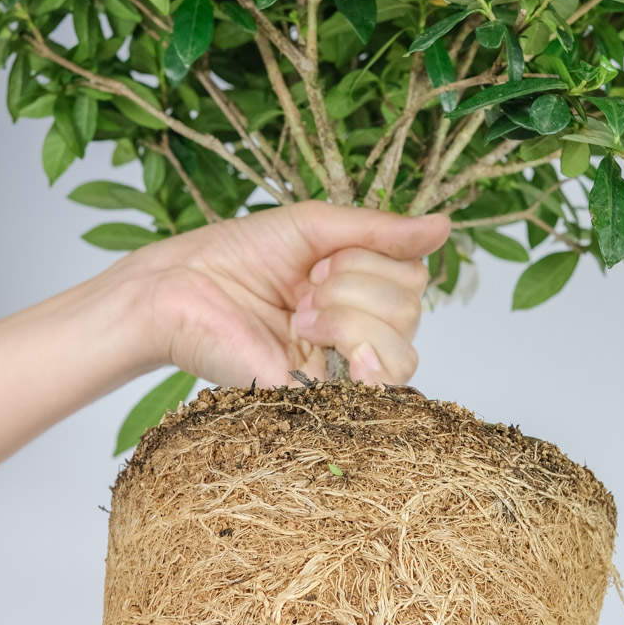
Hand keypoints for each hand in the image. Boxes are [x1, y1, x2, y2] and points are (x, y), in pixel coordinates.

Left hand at [133, 201, 450, 387]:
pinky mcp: (322, 398)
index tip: (317, 260)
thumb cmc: (234, 257)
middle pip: (412, 310)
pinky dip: (364, 354)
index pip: (412, 277)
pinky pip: (383, 387)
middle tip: (304, 288)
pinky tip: (323, 340)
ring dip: (353, 317)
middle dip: (358, 286)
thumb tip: (445, 226)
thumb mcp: (314, 228)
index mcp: (355, 289)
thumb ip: (379, 231)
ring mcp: (340, 367)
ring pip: (404, 348)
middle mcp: (355, 329)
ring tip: (301, 315)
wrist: (178, 291)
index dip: (373, 260)